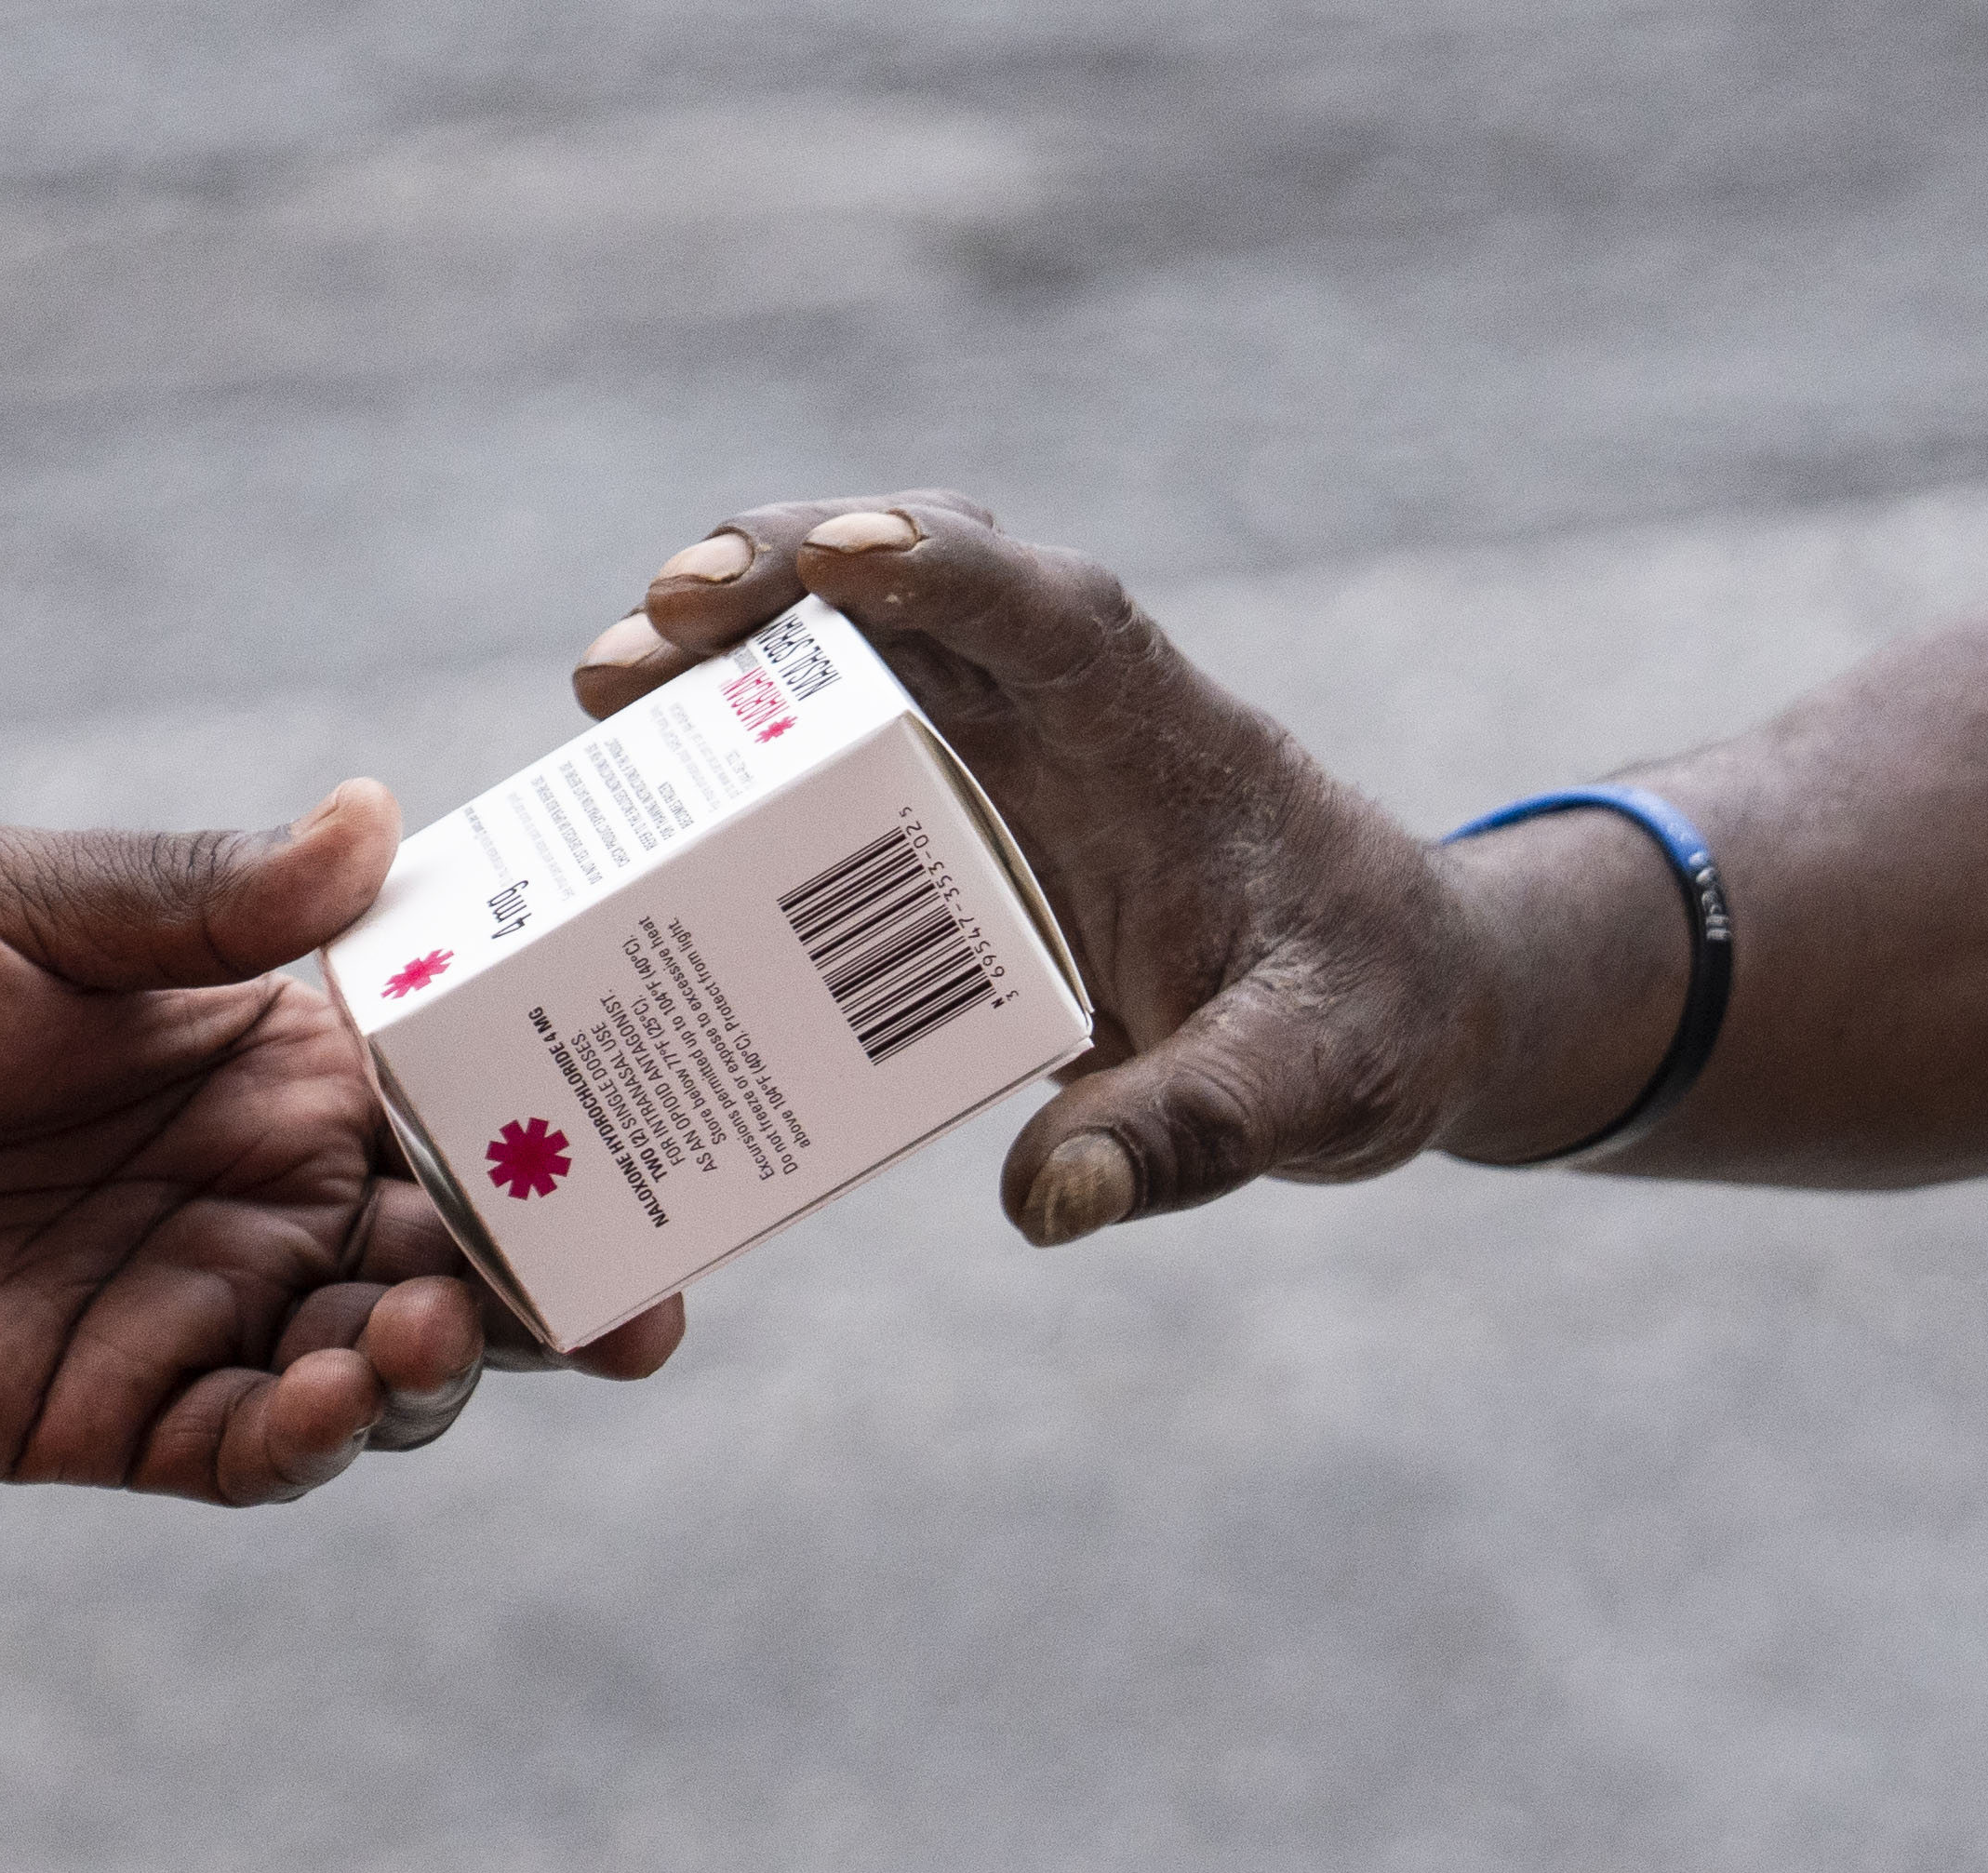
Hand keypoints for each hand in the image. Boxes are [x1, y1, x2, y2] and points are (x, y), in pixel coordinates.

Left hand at [0, 781, 681, 1503]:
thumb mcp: (29, 902)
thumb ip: (203, 896)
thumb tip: (377, 820)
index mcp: (284, 1063)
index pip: (476, 1104)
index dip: (583, 1132)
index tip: (683, 1140)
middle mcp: (271, 1193)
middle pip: (467, 1258)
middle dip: (562, 1286)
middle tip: (633, 1306)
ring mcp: (203, 1311)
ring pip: (385, 1366)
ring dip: (438, 1360)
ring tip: (421, 1327)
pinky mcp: (112, 1414)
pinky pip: (253, 1447)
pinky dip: (314, 1436)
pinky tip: (327, 1394)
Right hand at [575, 493, 1506, 1244]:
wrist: (1388, 1002)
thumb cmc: (1367, 1013)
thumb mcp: (1312, 1082)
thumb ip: (1192, 1130)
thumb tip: (1047, 1200)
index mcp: (1164, 732)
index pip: (1058, 612)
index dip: (951, 569)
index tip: (848, 557)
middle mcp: (1061, 711)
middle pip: (910, 585)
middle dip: (779, 572)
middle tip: (652, 620)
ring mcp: (990, 751)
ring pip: (839, 650)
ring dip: (718, 651)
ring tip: (599, 690)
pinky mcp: (938, 816)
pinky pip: (813, 753)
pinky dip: (719, 752)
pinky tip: (624, 794)